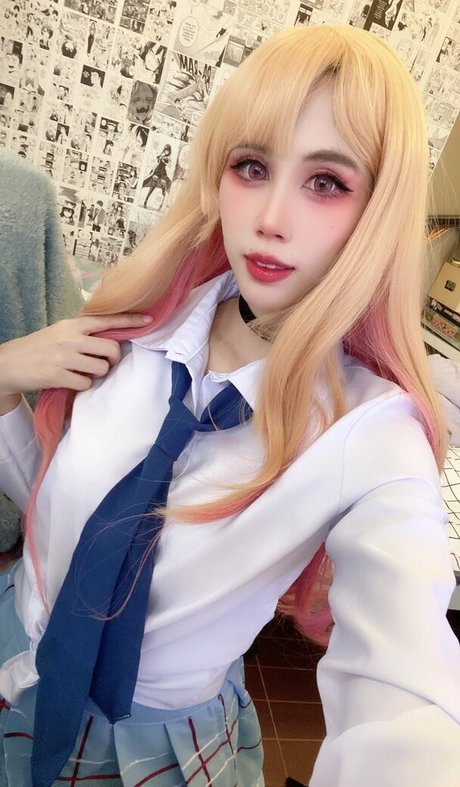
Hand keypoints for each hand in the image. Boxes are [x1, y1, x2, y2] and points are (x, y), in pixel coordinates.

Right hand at [0, 314, 152, 400]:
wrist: (9, 364)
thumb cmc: (39, 347)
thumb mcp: (60, 332)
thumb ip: (83, 332)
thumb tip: (112, 336)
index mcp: (73, 324)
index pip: (107, 320)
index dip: (130, 320)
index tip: (148, 320)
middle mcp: (71, 338)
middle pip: (112, 349)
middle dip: (114, 359)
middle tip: (106, 363)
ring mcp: (65, 358)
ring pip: (101, 368)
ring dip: (98, 374)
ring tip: (83, 371)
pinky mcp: (59, 376)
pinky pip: (87, 384)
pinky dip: (83, 385)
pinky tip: (71, 380)